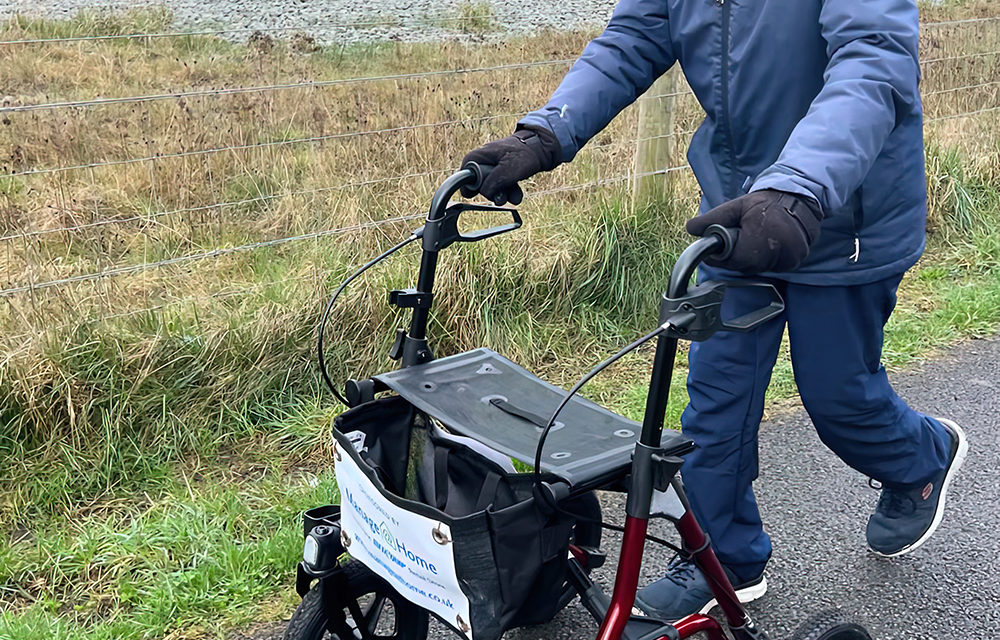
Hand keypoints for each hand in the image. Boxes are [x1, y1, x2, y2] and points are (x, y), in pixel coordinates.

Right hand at [460, 126, 560, 204]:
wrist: (541, 148)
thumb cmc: (523, 154)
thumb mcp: (507, 170)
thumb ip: (493, 182)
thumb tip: (485, 193)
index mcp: (478, 157)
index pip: (464, 176)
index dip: (471, 187)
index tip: (483, 192)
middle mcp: (483, 163)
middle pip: (479, 186)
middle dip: (492, 194)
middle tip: (502, 196)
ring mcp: (493, 168)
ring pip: (492, 189)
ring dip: (504, 195)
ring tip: (515, 196)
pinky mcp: (503, 173)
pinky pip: (502, 187)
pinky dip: (509, 192)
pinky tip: (517, 194)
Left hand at [686, 190, 823, 273]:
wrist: (799, 198)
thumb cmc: (765, 202)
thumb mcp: (736, 206)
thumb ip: (713, 219)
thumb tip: (691, 228)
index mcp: (761, 238)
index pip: (733, 259)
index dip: (720, 256)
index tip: (716, 249)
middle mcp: (778, 252)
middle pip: (745, 266)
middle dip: (735, 256)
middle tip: (738, 238)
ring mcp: (789, 258)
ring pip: (758, 268)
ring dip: (750, 258)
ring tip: (753, 238)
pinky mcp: (796, 261)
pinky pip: (772, 266)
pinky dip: (764, 259)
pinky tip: (765, 244)